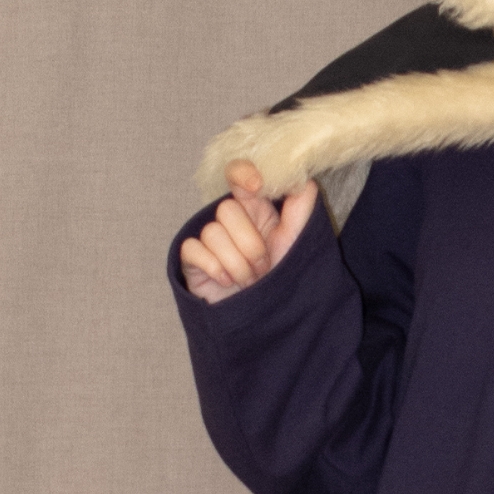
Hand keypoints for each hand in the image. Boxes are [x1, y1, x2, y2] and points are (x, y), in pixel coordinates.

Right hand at [179, 163, 320, 304]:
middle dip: (250, 244)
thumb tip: (301, 176)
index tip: (255, 187)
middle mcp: (231, 220)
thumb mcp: (299, 239)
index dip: (243, 174)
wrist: (268, 318)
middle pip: (227, 209)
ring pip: (213, 233)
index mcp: (255, 208)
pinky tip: (227, 282)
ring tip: (250, 281)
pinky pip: (194, 249)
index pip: (238, 174)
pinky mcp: (192, 260)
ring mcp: (210, 239)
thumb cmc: (284, 278)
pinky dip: (215, 267)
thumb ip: (301, 205)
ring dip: (237, 263)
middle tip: (264, 266)